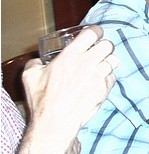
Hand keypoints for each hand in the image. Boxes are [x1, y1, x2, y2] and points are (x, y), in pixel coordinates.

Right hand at [22, 25, 116, 143]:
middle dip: (104, 46)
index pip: (91, 33)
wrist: (56, 122)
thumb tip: (39, 61)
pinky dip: (108, 77)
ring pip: (114, 60)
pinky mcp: (105, 89)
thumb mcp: (30, 77)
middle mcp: (87, 63)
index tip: (95, 33)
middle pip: (108, 45)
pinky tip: (99, 81)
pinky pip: (113, 77)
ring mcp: (98, 76)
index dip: (95, 31)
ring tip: (100, 66)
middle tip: (99, 50)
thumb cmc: (42, 100)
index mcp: (70, 55)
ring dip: (108, 61)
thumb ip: (35, 63)